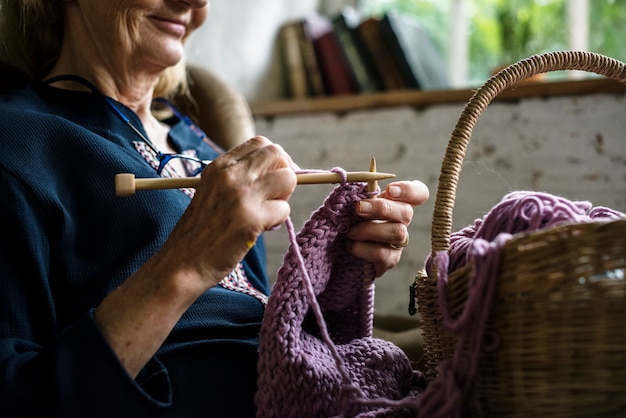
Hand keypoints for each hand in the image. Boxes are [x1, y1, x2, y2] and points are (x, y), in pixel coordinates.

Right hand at [161, 136, 297, 287]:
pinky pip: (284, 209)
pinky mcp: (252, 218)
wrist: (182, 263)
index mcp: (219, 166)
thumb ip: (238, 178)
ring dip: (284, 197)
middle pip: (278, 154)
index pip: (260, 143)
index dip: (275, 159)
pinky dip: (278, 221)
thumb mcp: (212, 192)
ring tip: (268, 214)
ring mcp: (241, 194)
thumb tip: (278, 172)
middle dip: (285, 173)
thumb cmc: (201, 232)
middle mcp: (230, 175)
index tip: (274, 177)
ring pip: (288, 178)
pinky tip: (259, 230)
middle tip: (276, 196)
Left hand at [346, 180, 428, 277]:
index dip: (409, 190)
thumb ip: (359, 193)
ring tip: (350, 232)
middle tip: (358, 208)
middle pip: (406, 212)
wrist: (344, 251)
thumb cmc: (352, 221)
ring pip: (397, 232)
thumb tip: (355, 181)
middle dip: (381, 208)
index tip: (390, 189)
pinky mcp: (391, 260)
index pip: (418, 193)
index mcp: (397, 202)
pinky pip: (382, 253)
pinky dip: (362, 248)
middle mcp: (402, 221)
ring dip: (369, 230)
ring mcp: (399, 242)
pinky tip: (350, 245)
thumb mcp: (354, 204)